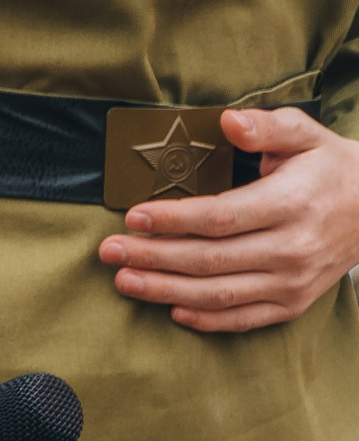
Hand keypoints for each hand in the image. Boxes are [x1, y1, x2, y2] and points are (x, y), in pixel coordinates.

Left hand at [100, 108, 358, 331]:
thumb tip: (228, 120)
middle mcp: (292, 249)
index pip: (220, 218)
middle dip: (153, 257)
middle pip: (209, 259)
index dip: (173, 220)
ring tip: (124, 280)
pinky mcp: (294, 304)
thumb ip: (267, 127)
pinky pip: (242, 320)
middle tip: (109, 252)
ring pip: (218, 294)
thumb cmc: (331, 169)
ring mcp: (293, 282)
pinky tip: (171, 309)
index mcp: (291, 205)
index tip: (133, 216)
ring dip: (165, 291)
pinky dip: (205, 319)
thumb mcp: (306, 136)